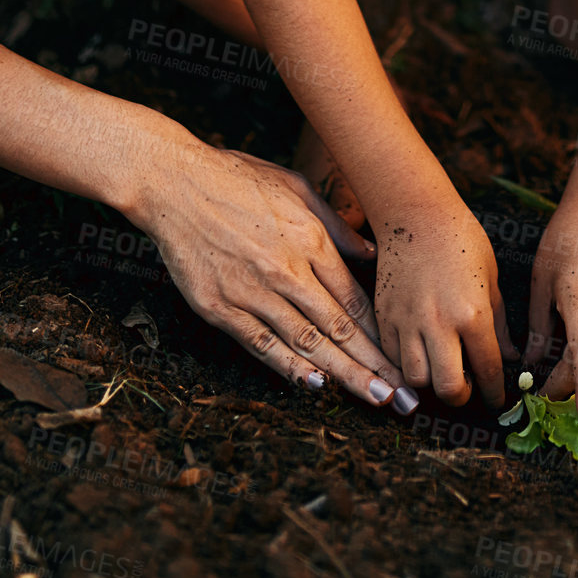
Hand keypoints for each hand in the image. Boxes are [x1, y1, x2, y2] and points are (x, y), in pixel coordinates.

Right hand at [136, 141, 412, 409]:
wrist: (175, 183)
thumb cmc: (238, 178)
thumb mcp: (297, 187)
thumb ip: (336, 226)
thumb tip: (372, 256)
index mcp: (310, 240)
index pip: (354, 299)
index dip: (381, 334)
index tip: (402, 360)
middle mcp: (286, 271)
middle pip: (338, 328)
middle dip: (373, 366)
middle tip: (403, 397)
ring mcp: (252, 292)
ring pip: (306, 342)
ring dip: (343, 375)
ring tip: (373, 399)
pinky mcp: (219, 307)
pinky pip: (261, 344)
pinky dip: (289, 367)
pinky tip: (314, 385)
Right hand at [373, 193, 516, 407]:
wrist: (416, 213)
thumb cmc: (461, 239)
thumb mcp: (490, 278)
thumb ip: (499, 323)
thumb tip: (509, 356)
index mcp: (472, 314)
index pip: (488, 370)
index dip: (495, 393)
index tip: (497, 399)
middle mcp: (439, 324)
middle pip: (448, 389)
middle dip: (462, 396)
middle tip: (468, 387)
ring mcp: (408, 322)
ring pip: (417, 381)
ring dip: (431, 383)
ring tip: (441, 370)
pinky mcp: (385, 317)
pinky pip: (393, 359)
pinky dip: (406, 366)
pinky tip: (419, 354)